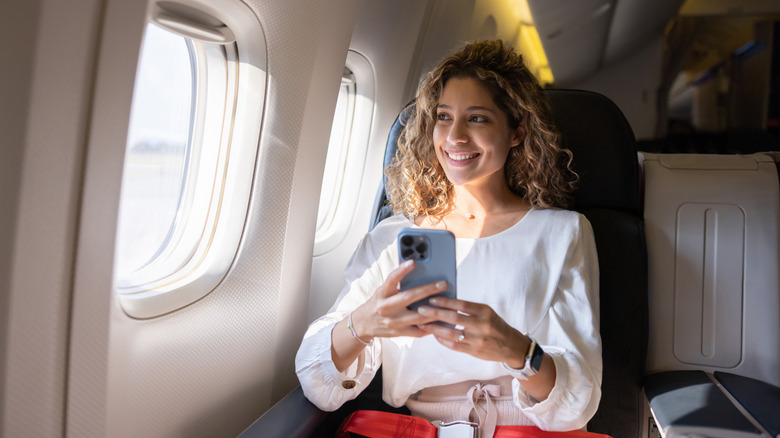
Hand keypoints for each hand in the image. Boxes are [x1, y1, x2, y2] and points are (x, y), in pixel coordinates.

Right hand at [331, 260, 448, 371]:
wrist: (363, 324)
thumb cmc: (378, 302)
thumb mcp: (383, 291)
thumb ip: (397, 284)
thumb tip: (419, 273)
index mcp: (382, 293)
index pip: (391, 279)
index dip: (402, 270)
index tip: (414, 262)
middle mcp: (387, 307)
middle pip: (409, 297)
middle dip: (428, 290)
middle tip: (443, 284)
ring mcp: (393, 322)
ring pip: (419, 317)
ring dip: (435, 310)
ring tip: (448, 304)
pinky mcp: (399, 333)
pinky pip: (419, 331)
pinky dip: (431, 326)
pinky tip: (442, 320)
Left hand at [416, 296, 529, 367]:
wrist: (512, 346)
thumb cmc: (496, 325)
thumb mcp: (487, 312)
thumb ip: (469, 309)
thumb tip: (446, 302)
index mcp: (485, 312)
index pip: (461, 304)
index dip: (445, 301)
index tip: (431, 298)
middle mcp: (482, 325)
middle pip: (454, 318)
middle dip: (435, 313)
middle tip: (420, 310)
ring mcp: (478, 340)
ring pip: (452, 333)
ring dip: (435, 328)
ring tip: (422, 324)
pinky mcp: (474, 352)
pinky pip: (455, 345)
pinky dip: (443, 340)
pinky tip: (434, 334)